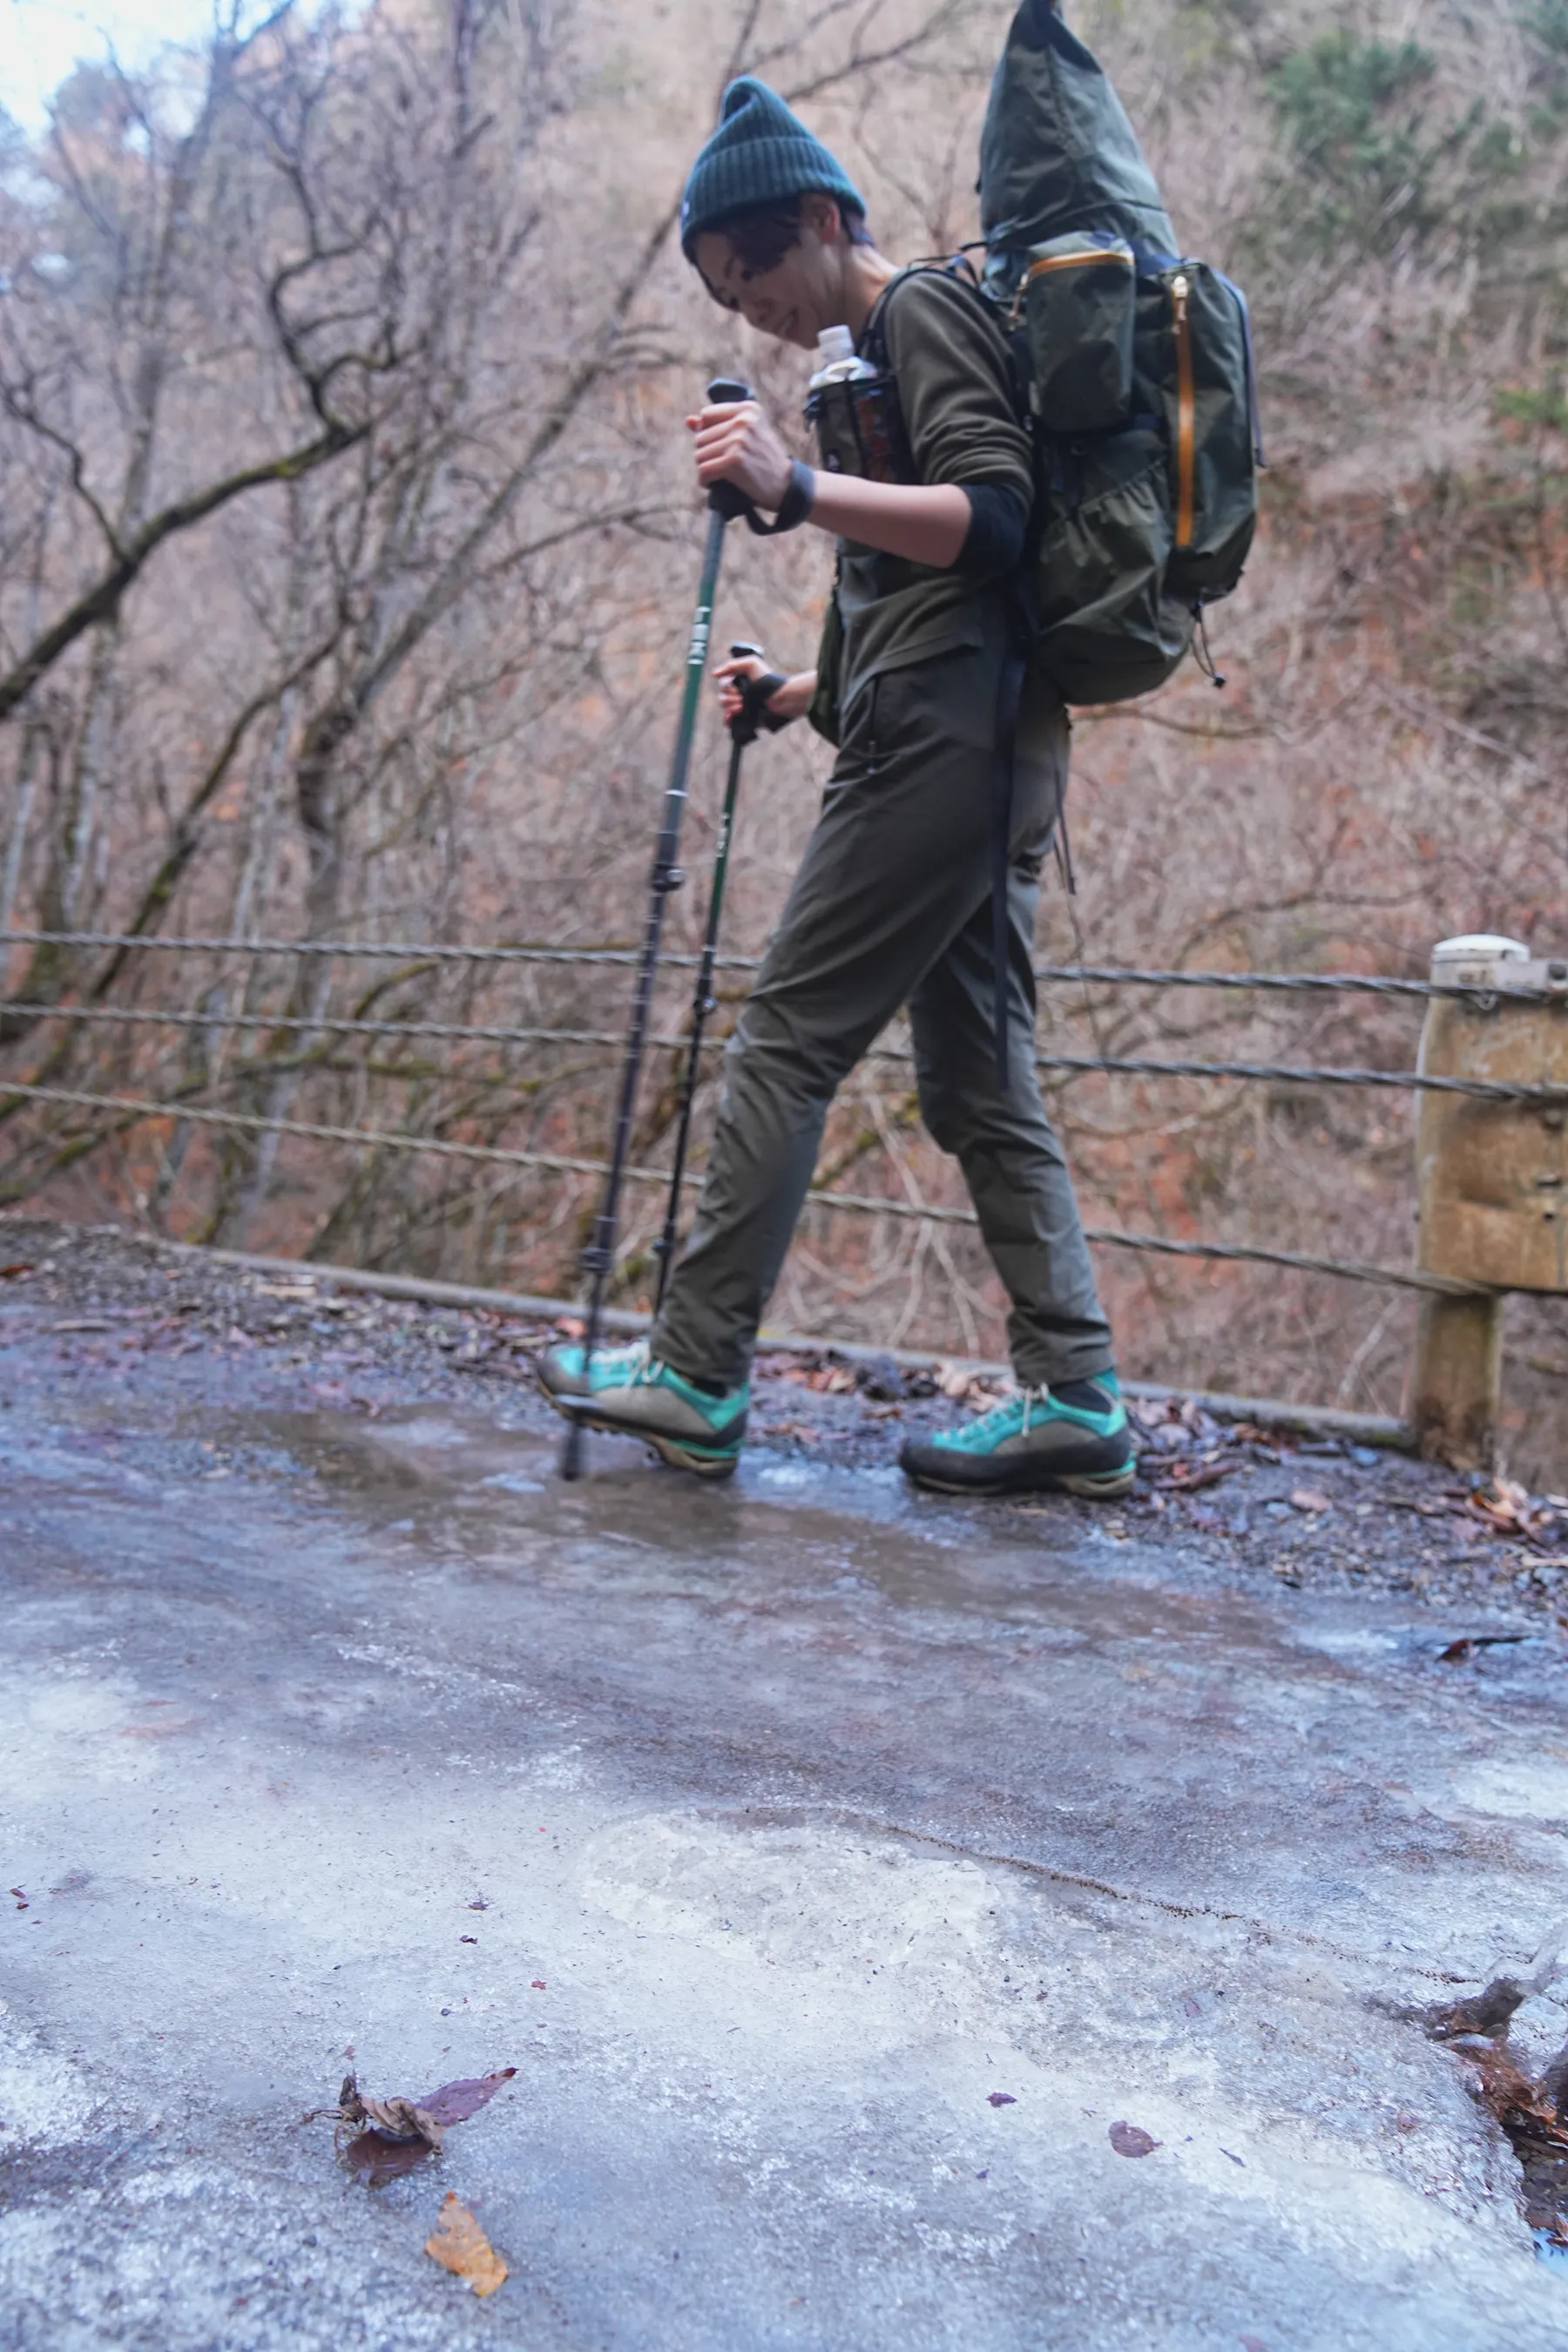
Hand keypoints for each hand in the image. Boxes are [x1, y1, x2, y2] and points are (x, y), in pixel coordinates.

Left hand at [687, 398, 792, 512]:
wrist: (787, 486)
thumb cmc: (764, 461)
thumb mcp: (747, 436)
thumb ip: (718, 425)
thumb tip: (688, 420)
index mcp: (748, 409)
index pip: (706, 416)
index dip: (708, 435)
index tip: (720, 448)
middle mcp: (743, 420)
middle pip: (700, 437)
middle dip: (706, 455)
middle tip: (721, 466)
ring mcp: (739, 440)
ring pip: (699, 455)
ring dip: (705, 469)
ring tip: (720, 475)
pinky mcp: (735, 460)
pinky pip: (704, 470)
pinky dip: (705, 481)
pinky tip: (714, 485)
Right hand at [714, 655, 815, 727]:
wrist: (779, 699)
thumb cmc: (767, 680)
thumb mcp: (751, 664)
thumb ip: (731, 665)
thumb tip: (714, 674)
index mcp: (740, 682)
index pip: (723, 684)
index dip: (727, 686)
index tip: (737, 688)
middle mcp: (740, 693)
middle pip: (722, 696)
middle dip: (730, 697)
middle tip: (742, 698)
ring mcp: (741, 707)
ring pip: (724, 708)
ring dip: (731, 706)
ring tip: (742, 706)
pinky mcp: (744, 719)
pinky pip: (728, 721)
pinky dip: (727, 719)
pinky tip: (732, 716)